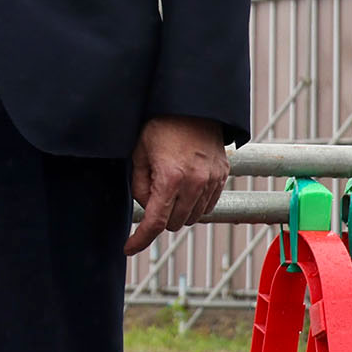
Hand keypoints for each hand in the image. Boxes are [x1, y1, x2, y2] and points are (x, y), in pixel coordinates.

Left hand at [125, 116, 229, 256]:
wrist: (192, 103)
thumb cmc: (160, 124)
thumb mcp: (139, 153)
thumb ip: (139, 185)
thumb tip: (146, 207)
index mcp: (170, 177)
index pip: (155, 222)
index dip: (140, 240)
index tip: (128, 247)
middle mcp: (195, 182)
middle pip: (174, 223)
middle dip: (160, 218)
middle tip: (152, 194)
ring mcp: (212, 180)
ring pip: (193, 217)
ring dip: (179, 213)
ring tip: (169, 188)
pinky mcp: (222, 175)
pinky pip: (209, 205)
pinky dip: (195, 204)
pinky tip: (185, 188)